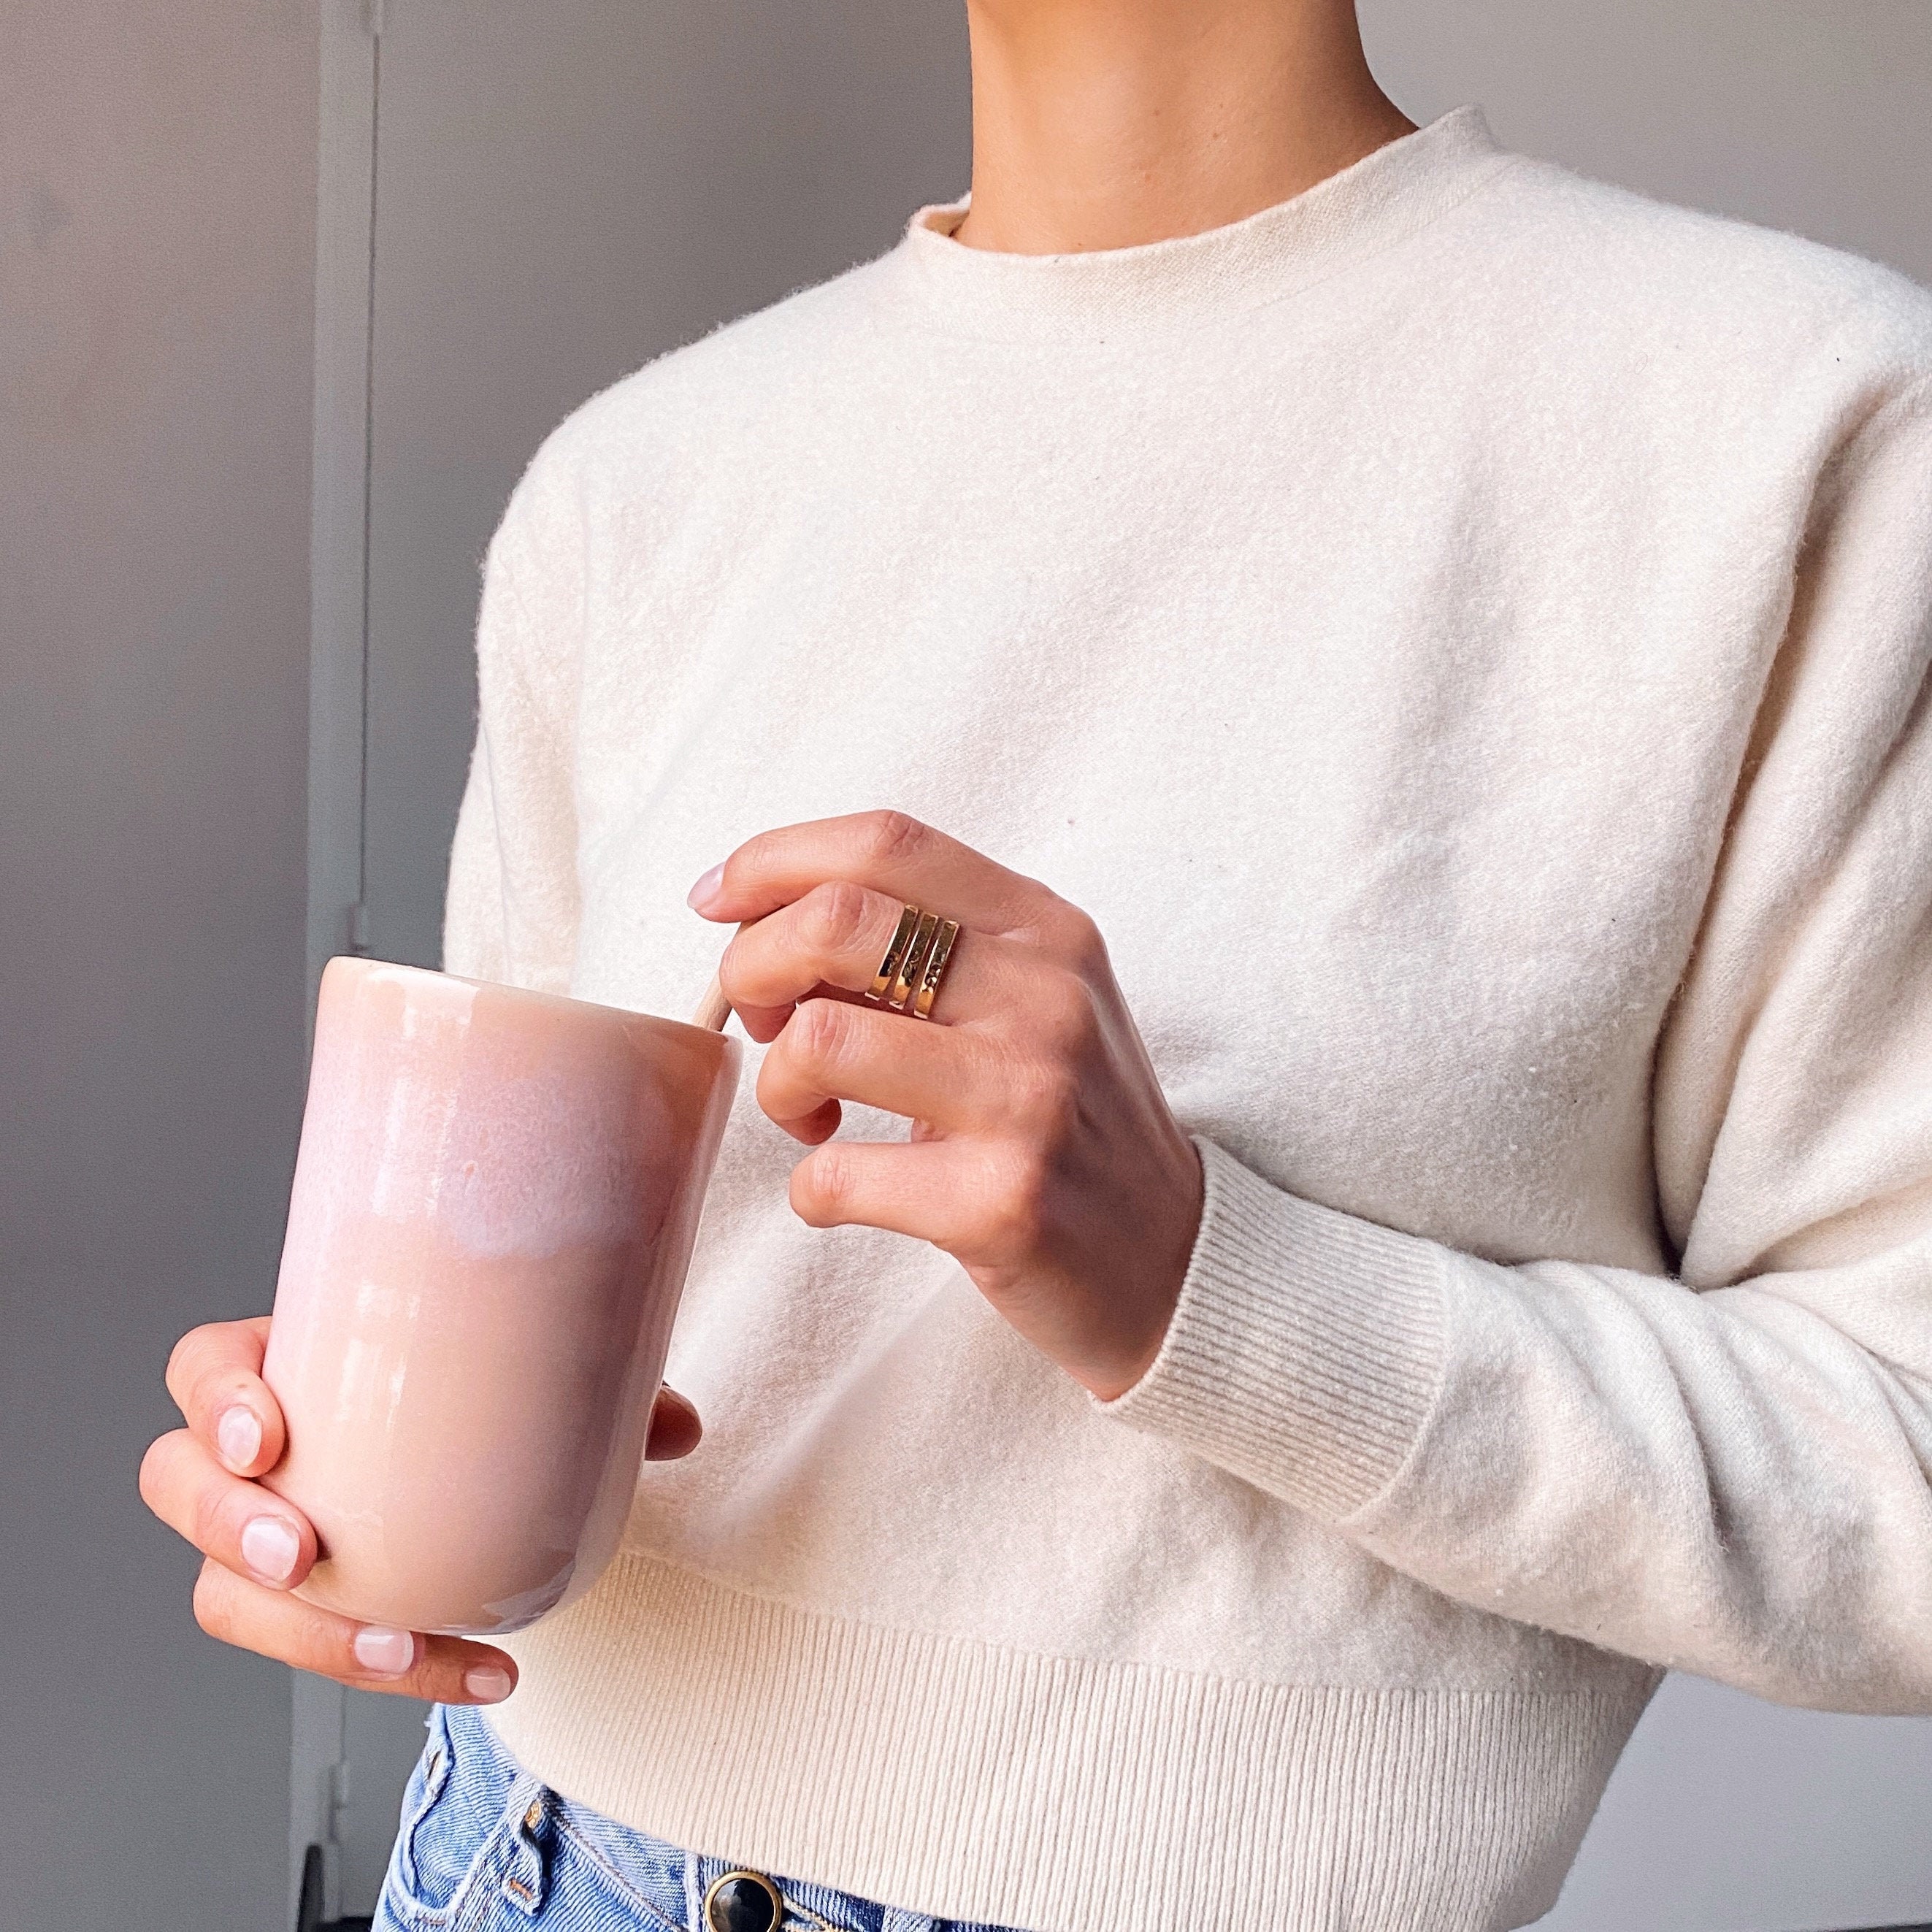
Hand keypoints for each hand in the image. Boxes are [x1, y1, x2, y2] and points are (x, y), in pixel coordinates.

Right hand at [139, 1316, 702, 1699]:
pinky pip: (315, 1647)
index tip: (271, 1433)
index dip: (218, 1401)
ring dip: (297, 1629)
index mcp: (290, 1366)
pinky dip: (396, 1666)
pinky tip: (475, 1672)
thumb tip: (674, 1426)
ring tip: (389, 1642)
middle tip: (303, 1552)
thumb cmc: (464, 1388)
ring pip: (224, 1590)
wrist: (467, 1452)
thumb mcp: (517, 1364)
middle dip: (229, 1524)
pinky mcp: (306, 1603)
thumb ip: (595, 1379)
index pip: (204, 1369)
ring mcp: (267, 1533)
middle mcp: (256, 1454)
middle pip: (179, 1485)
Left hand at [691, 810, 1203, 1400]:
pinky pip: (833, 1176)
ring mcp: (1026, 1098)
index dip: (774, 860)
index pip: (887, 842)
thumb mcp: (1029, 999)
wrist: (1172, 1258)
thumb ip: (925, 947)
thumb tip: (763, 921)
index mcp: (1045, 929)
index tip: (719, 902)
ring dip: (778, 1085)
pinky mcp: (1001, 1203)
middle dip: (752, 967)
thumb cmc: (1068, 1118)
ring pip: (820, 1040)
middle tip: (761, 1023)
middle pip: (837, 921)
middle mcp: (1044, 996)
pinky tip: (843, 1193)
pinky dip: (808, 1188)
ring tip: (809, 1117)